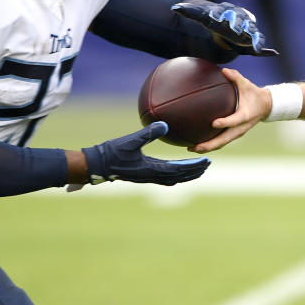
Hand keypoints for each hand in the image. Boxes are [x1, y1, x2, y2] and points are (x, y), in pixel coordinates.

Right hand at [82, 122, 209, 185]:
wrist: (96, 165)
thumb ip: (148, 134)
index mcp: (151, 170)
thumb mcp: (130, 141)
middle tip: (207, 164)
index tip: (207, 161)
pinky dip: (174, 172)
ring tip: (196, 167)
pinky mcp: (141, 175)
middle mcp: (151, 176)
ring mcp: (146, 177)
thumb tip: (165, 125)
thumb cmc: (112, 153)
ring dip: (185, 174)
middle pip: (179, 177)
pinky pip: (163, 176)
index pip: (178, 169)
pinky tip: (174, 166)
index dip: (193, 166)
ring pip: (172, 179)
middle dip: (194, 171)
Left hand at [171, 0, 278, 56]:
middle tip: (235, 30)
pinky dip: (260, 44)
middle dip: (237, 24)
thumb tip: (174, 8)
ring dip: (251, 33)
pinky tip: (261, 51)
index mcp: (226, 10)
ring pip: (251, 28)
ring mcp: (248, 26)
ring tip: (249, 40)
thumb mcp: (202, 17)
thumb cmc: (214, 21)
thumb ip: (189, 11)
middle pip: (239, 18)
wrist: (228, 27)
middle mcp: (239, 16)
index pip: (223, 11)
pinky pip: (259, 39)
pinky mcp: (253, 36)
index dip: (219, 15)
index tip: (215, 18)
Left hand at [190, 68, 270, 153]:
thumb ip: (236, 77)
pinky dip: (210, 144)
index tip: (213, 123)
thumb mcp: (247, 84)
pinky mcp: (234, 134)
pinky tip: (198, 144)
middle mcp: (240, 127)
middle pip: (224, 139)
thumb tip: (224, 70)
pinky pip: (221, 141)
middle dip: (209, 144)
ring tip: (191, 148)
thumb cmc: (255, 95)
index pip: (234, 121)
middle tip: (195, 146)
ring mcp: (237, 133)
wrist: (265, 107)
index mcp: (245, 115)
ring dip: (207, 147)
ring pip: (221, 143)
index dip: (225, 123)